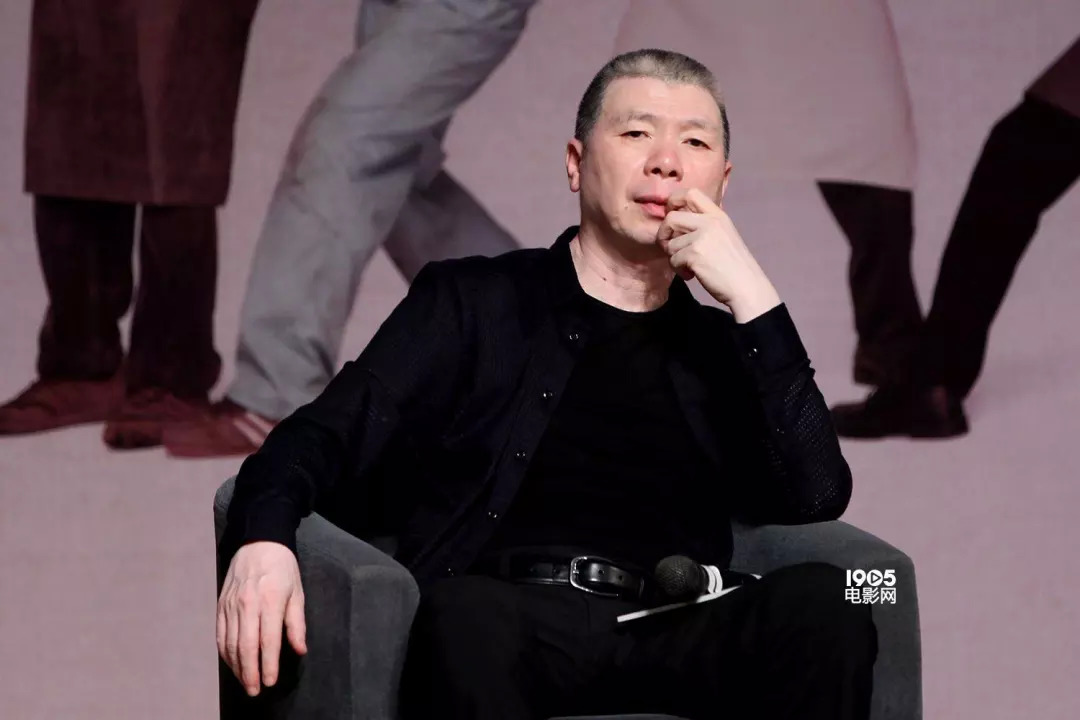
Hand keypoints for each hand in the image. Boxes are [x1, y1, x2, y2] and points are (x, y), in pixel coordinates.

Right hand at [217, 541, 306, 696]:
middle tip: (254, 691)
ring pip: (229, 643)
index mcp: (270, 601)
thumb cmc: (283, 568)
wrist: (258, 542)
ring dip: (236, 666)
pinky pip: (220, 634)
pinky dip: (225, 653)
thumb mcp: (297, 592)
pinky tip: (232, 663)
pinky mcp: (220, 605)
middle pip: (245, 646)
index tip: (269, 682)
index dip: (268, 664)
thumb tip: (299, 649)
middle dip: (249, 672)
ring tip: (244, 682)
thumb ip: (297, 623)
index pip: (267, 640)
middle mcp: (247, 604)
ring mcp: (230, 605)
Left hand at [656, 188, 780, 321]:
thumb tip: (674, 223)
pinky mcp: (695, 254)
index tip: (672, 217)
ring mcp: (702, 237)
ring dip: (674, 258)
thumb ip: (703, 226)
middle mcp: (710, 222)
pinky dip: (679, 270)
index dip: (673, 202)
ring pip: (670, 243)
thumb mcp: (723, 235)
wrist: (746, 287)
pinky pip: (673, 259)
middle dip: (664, 234)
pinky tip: (691, 275)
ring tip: (689, 267)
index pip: (690, 193)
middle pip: (671, 217)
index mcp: (718, 215)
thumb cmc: (734, 266)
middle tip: (670, 248)